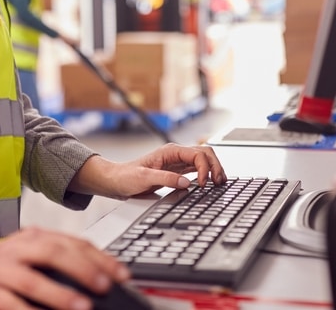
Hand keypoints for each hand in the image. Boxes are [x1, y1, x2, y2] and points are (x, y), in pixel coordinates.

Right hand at [0, 224, 128, 309]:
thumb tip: (99, 275)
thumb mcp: (29, 250)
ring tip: (83, 307)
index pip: (72, 242)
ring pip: (32, 280)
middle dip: (82, 269)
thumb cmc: (3, 260)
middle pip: (52, 253)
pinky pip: (11, 305)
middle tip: (104, 285)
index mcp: (34, 237)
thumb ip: (58, 258)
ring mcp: (0, 271)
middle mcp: (17, 249)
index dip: (99, 257)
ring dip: (60, 295)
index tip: (121, 274)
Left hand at [70, 144, 226, 198]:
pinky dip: (206, 175)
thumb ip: (165, 179)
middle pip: (205, 153)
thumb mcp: (144, 178)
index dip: (205, 168)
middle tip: (219, 182)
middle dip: (215, 166)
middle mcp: (176, 155)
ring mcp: (178, 163)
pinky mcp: (177, 172)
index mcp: (170, 151)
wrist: (116, 181)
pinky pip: (197, 170)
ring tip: (219, 183)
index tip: (203, 184)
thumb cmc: (126, 176)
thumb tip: (186, 182)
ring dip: (214, 170)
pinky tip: (209, 184)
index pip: (197, 153)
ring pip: (203, 161)